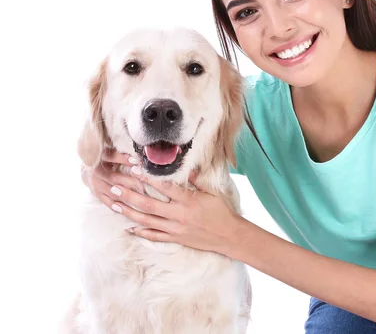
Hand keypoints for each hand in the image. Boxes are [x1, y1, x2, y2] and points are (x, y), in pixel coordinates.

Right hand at [81, 149, 145, 208]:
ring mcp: (94, 184)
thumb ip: (122, 150)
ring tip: (141, 195)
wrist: (86, 166)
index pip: (111, 156)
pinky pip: (106, 201)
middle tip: (144, 182)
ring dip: (125, 193)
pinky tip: (127, 208)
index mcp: (98, 157)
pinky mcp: (96, 194)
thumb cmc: (105, 156)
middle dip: (129, 180)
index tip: (137, 160)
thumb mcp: (110, 149)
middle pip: (112, 177)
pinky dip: (117, 205)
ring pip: (111, 190)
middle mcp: (94, 171)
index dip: (123, 158)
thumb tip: (141, 149)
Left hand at [107, 174, 242, 254]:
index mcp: (188, 201)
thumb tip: (185, 168)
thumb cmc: (222, 212)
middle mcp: (179, 215)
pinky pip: (155, 236)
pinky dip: (141, 233)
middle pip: (149, 204)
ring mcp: (175, 229)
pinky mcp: (176, 239)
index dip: (147, 178)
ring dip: (129, 212)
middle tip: (114, 187)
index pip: (163, 187)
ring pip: (147, 220)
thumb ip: (197, 180)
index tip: (134, 169)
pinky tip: (128, 228)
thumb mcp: (212, 192)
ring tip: (114, 204)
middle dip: (129, 195)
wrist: (229, 236)